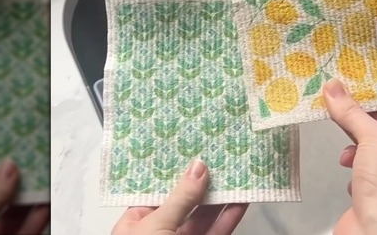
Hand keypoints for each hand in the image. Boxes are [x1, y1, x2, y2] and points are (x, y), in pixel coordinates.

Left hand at [112, 159, 247, 234]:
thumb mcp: (157, 226)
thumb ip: (180, 198)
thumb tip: (198, 167)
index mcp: (135, 223)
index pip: (157, 190)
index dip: (175, 171)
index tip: (194, 149)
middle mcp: (159, 233)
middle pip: (184, 202)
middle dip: (203, 182)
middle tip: (221, 157)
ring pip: (204, 217)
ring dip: (221, 198)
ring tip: (237, 173)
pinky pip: (217, 232)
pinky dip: (229, 218)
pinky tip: (241, 202)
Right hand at [321, 78, 376, 234]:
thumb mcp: (375, 138)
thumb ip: (353, 114)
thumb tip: (336, 91)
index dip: (371, 107)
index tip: (352, 93)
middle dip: (358, 129)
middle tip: (338, 110)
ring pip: (366, 163)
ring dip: (354, 154)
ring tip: (348, 154)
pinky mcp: (364, 206)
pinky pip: (355, 184)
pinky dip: (347, 178)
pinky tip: (346, 177)